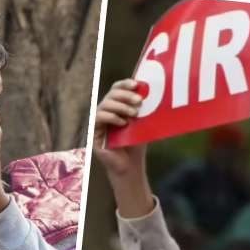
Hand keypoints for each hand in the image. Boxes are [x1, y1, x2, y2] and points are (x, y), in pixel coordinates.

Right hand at [93, 80, 154, 217]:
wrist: (130, 166)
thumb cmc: (137, 144)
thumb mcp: (143, 123)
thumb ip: (144, 108)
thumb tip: (155, 90)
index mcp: (116, 106)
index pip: (117, 88)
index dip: (125, 83)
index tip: (137, 84)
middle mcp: (105, 111)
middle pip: (111, 94)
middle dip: (126, 95)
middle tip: (140, 101)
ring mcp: (98, 121)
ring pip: (105, 104)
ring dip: (121, 106)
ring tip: (134, 114)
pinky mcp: (94, 132)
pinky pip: (98, 117)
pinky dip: (112, 117)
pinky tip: (123, 123)